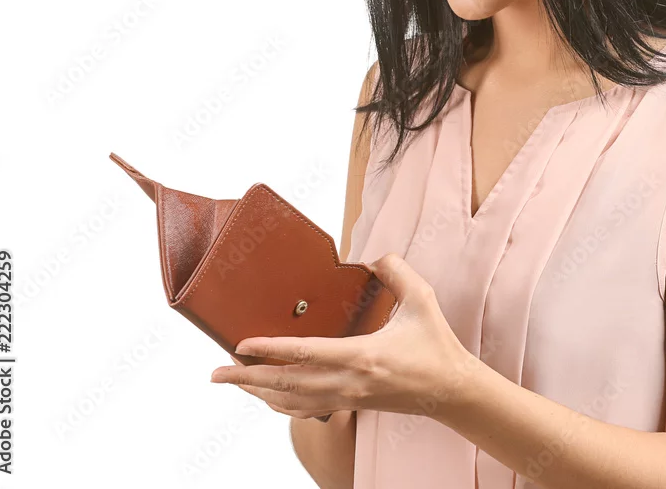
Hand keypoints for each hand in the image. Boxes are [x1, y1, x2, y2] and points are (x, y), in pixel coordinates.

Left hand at [209, 253, 473, 420]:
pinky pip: (305, 409)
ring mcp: (347, 397)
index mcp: (362, 355)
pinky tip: (268, 397)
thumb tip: (374, 256)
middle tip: (215, 372)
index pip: (305, 354)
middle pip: (286, 384)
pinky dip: (280, 404)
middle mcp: (348, 381)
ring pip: (290, 402)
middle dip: (247, 379)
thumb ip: (397, 271)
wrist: (450, 391)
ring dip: (257, 393)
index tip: (240, 344)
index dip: (270, 350)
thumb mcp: (421, 299)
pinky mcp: (351, 405)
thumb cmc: (436, 345)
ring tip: (232, 382)